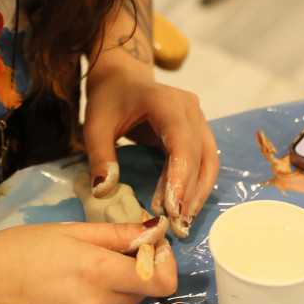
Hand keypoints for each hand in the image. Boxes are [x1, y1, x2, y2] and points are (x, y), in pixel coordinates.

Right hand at [0, 220, 175, 303]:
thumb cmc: (19, 248)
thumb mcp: (70, 231)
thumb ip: (118, 234)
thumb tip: (157, 229)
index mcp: (100, 273)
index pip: (162, 281)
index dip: (165, 260)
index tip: (150, 242)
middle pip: (145, 291)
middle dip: (141, 268)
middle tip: (117, 245)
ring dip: (123, 284)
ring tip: (90, 262)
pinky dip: (106, 298)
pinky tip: (77, 281)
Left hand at [83, 66, 219, 237]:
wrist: (122, 77)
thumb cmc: (109, 98)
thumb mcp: (95, 124)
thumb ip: (100, 155)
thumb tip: (105, 191)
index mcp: (166, 102)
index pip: (181, 142)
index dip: (180, 176)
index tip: (172, 208)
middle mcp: (190, 109)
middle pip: (200, 156)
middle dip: (190, 194)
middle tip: (177, 227)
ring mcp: (197, 120)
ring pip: (208, 162)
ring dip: (197, 194)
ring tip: (181, 223)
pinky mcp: (197, 132)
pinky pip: (202, 162)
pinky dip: (194, 186)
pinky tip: (180, 208)